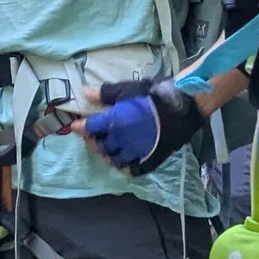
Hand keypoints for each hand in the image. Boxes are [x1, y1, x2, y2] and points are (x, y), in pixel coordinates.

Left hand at [82, 80, 206, 175]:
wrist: (184, 108)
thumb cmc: (154, 95)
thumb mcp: (128, 89)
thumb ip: (105, 93)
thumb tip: (85, 92)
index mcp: (115, 123)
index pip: (91, 128)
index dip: (81, 127)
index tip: (74, 125)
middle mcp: (122, 141)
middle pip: (101, 146)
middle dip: (93, 140)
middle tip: (91, 135)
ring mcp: (136, 153)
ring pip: (114, 160)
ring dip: (106, 154)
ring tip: (105, 147)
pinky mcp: (149, 160)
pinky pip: (132, 169)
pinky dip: (124, 166)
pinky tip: (122, 160)